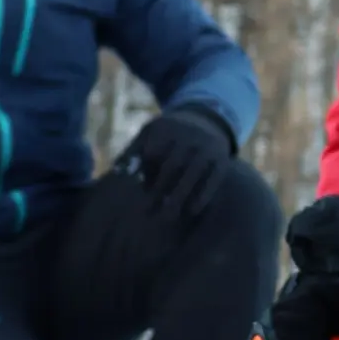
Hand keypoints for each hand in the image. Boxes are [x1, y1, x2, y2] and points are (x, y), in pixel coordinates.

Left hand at [114, 106, 234, 219]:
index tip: (135, 194)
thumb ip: (134, 151)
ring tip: (167, 217)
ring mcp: (207, 146)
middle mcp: (189, 134)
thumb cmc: (169, 136)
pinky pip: (212, 180)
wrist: (207, 122)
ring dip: (179, 196)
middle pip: (172, 165)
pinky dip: (203, 196)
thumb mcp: (150, 133)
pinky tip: (191, 211)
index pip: (152, 154)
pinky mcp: (222, 159)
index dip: (144, 175)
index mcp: (165, 126)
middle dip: (159, 189)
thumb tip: (117, 173)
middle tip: (147, 212)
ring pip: (192, 173)